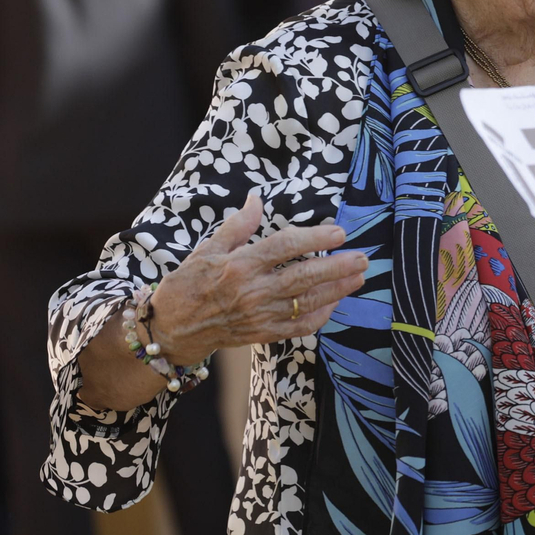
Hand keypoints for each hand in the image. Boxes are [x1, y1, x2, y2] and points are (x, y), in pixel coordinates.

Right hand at [147, 193, 367, 365]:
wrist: (171, 329)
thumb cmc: (188, 285)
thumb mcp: (206, 249)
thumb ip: (237, 226)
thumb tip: (256, 200)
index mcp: (239, 265)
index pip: (284, 246)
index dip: (314, 238)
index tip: (338, 233)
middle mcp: (252, 291)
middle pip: (303, 276)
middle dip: (337, 267)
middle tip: (362, 257)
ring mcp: (260, 315)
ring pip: (307, 303)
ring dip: (337, 290)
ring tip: (359, 276)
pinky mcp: (263, 334)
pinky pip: (300, 327)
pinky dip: (320, 316)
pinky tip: (335, 303)